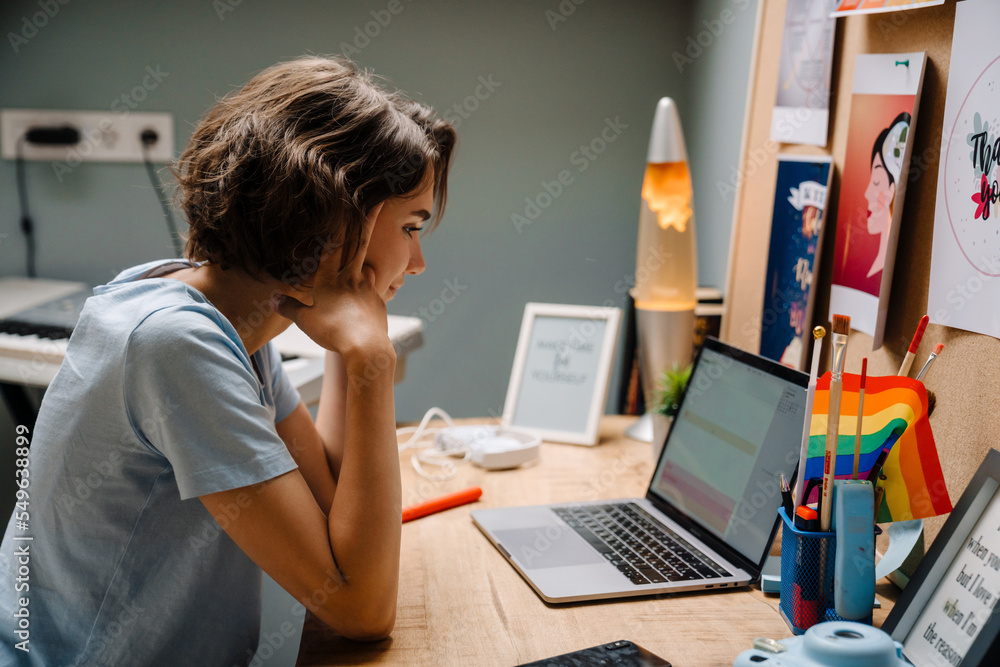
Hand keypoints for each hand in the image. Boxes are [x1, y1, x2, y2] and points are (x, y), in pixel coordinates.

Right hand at [277, 204, 394, 362]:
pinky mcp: (378, 300)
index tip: (346, 201)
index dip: (340, 221)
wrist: (366, 348)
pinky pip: (376, 284)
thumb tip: (272, 298)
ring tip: (375, 233)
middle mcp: (350, 277)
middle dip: (368, 219)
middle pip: (359, 242)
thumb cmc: (332, 332)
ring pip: (368, 261)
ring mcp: (367, 287)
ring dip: (370, 248)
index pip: (333, 243)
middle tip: (379, 199)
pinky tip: (371, 283)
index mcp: (330, 278)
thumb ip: (288, 307)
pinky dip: (373, 279)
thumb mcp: (304, 320)